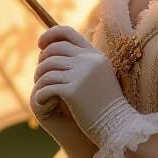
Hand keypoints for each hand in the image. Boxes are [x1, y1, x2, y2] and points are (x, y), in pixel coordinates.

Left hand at [31, 25, 126, 148]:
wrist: (117, 125)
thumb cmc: (105, 103)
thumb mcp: (99, 76)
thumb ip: (83, 62)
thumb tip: (55, 50)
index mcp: (95, 55)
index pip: (67, 32)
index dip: (50, 35)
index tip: (40, 45)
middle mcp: (89, 60)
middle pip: (53, 50)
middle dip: (42, 61)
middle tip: (39, 76)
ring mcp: (81, 75)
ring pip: (46, 68)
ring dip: (39, 79)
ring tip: (41, 89)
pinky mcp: (73, 91)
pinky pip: (46, 87)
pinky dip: (41, 94)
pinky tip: (43, 102)